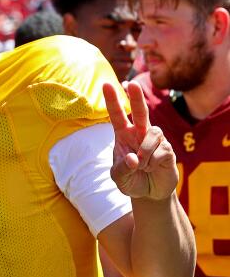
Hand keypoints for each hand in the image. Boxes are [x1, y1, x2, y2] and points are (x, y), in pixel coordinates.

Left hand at [103, 81, 178, 199]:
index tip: (107, 84)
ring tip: (142, 166)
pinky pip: (161, 150)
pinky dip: (153, 162)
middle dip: (136, 97)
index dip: (112, 100)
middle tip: (133, 84)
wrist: (149, 193)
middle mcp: (139, 133)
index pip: (117, 115)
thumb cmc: (130, 180)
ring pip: (152, 133)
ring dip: (145, 152)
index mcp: (123, 135)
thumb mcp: (119, 177)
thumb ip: (122, 168)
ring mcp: (155, 140)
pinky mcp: (168, 149)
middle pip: (141, 111)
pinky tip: (153, 168)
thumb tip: (134, 158)